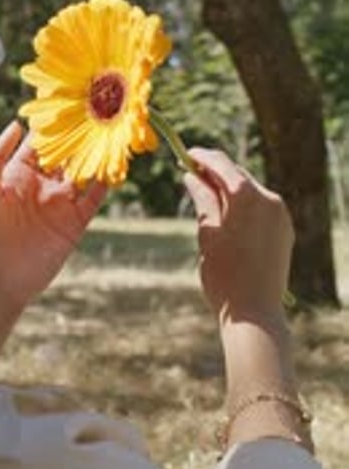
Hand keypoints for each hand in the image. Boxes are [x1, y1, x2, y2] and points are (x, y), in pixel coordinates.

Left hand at [0, 120, 106, 315]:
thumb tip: (16, 124)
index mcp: (17, 176)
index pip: (39, 144)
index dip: (52, 127)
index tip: (67, 104)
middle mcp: (41, 186)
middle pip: (65, 156)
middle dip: (79, 138)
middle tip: (96, 114)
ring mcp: (59, 205)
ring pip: (83, 174)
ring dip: (95, 157)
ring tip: (110, 135)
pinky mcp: (74, 224)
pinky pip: (93, 200)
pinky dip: (105, 184)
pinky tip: (115, 167)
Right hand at [183, 149, 293, 322]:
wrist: (254, 313)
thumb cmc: (223, 275)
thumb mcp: (207, 234)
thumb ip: (203, 200)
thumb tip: (192, 176)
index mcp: (247, 196)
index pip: (221, 164)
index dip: (202, 158)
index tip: (185, 156)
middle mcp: (269, 199)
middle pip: (237, 176)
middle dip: (215, 175)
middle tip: (190, 176)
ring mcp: (280, 215)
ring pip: (250, 193)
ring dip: (229, 192)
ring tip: (206, 200)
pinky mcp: (284, 231)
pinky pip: (261, 210)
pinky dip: (243, 208)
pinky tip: (227, 219)